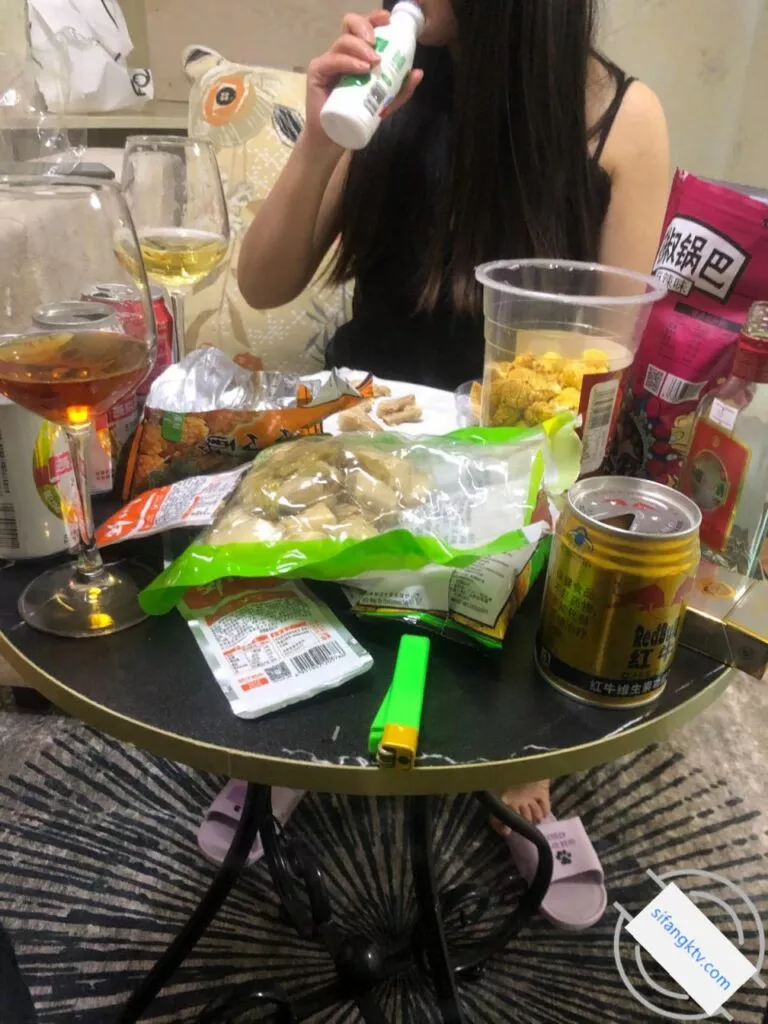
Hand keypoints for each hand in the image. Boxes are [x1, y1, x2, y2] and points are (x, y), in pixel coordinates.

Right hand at [304, 9, 423, 148]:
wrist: (334, 139)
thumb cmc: (357, 117)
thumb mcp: (384, 103)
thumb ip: (400, 89)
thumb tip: (418, 72)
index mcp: (356, 54)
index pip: (363, 27)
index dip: (374, 19)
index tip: (387, 20)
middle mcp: (342, 53)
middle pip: (351, 26)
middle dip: (366, 28)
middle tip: (377, 45)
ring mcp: (328, 61)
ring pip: (343, 42)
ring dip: (361, 48)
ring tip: (373, 63)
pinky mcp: (317, 73)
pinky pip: (332, 61)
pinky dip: (348, 62)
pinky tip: (361, 68)